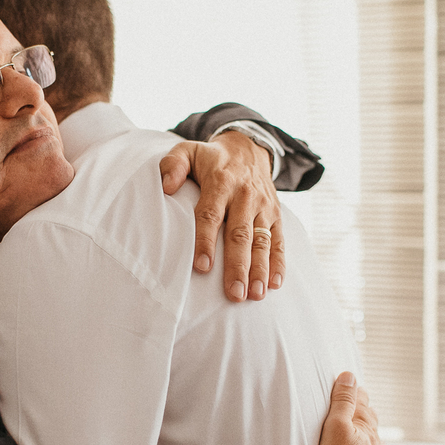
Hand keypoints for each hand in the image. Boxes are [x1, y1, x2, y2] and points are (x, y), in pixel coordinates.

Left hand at [160, 131, 283, 302]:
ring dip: (259, 270)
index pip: (211, 215)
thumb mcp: (189, 151)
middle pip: (240, 235)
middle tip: (234, 293)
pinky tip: (274, 284)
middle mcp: (244, 196)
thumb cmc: (212, 158)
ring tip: (255, 295)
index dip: (205, 241)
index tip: (202, 266)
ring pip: (262, 241)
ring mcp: (263, 207)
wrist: (249, 148)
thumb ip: (173, 164)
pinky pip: (279, 240)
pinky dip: (279, 263)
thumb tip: (166, 186)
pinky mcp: (275, 215)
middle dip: (238, 266)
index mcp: (221, 183)